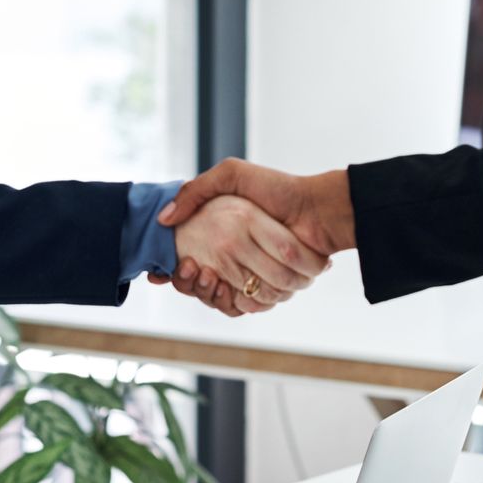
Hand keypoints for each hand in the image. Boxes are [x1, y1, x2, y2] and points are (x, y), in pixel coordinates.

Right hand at [167, 194, 329, 315]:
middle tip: (193, 269)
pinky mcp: (266, 290)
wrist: (318, 211)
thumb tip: (164, 218)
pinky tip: (226, 288)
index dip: (174, 269)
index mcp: (220, 232)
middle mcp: (232, 256)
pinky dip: (233, 302)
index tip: (171, 267)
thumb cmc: (278, 189)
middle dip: (190, 282)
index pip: (185, 260)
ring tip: (209, 277)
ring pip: (216, 297)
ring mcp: (249, 275)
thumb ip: (196, 190)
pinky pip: (242, 306)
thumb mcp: (232, 175)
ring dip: (208, 293)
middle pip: (198, 283)